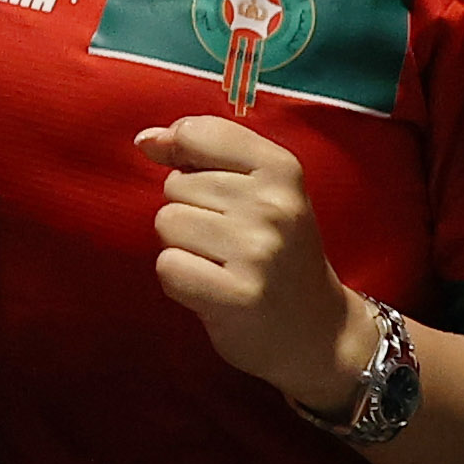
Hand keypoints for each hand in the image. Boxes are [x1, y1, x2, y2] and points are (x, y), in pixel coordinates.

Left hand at [133, 115, 361, 405]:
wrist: (318, 330)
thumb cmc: (278, 253)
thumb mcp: (261, 190)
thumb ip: (202, 154)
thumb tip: (146, 139)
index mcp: (281, 168)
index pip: (197, 133)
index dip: (182, 156)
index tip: (204, 185)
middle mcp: (273, 205)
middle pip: (175, 185)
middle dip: (189, 212)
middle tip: (228, 241)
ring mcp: (257, 251)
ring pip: (167, 223)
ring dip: (182, 247)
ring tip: (220, 263)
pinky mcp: (237, 294)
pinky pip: (168, 267)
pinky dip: (179, 281)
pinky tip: (211, 288)